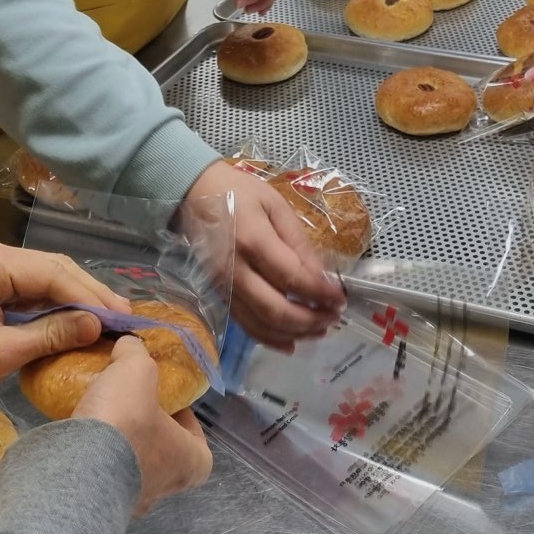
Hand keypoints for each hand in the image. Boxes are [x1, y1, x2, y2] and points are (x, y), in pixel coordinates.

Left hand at [0, 239, 130, 399]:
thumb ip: (50, 334)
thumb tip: (96, 325)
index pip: (51, 272)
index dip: (88, 295)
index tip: (119, 316)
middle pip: (53, 269)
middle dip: (88, 294)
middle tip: (123, 317)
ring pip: (47, 278)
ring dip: (78, 300)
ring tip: (109, 319)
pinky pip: (34, 291)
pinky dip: (59, 307)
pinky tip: (82, 320)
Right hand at [73, 335, 212, 513]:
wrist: (74, 468)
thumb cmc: (124, 422)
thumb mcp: (137, 369)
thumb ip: (136, 353)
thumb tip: (129, 345)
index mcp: (188, 464)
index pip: (200, 448)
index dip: (188, 423)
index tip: (171, 402)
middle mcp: (161, 490)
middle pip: (163, 457)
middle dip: (149, 429)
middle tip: (133, 403)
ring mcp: (127, 503)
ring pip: (129, 466)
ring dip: (119, 442)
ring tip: (103, 412)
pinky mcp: (94, 502)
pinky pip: (100, 474)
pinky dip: (93, 454)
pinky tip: (80, 430)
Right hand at [181, 161, 344, 349]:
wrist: (193, 193)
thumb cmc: (238, 191)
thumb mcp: (274, 203)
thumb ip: (297, 240)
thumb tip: (319, 276)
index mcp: (253, 241)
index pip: (292, 277)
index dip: (320, 294)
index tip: (340, 299)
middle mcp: (235, 270)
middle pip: (276, 310)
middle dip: (310, 320)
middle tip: (333, 318)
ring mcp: (223, 286)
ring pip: (260, 325)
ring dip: (293, 333)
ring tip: (319, 330)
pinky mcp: (217, 294)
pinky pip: (244, 325)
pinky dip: (269, 338)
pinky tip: (290, 342)